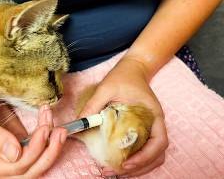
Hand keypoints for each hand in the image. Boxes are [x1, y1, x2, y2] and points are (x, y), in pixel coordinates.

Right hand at [0, 98, 66, 177]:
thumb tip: (14, 154)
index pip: (14, 168)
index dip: (32, 152)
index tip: (43, 130)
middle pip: (29, 171)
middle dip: (47, 153)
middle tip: (58, 132)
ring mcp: (9, 156)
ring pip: (36, 162)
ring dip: (51, 146)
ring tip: (59, 127)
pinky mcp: (18, 145)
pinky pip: (36, 147)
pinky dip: (46, 135)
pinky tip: (48, 118)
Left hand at [79, 56, 167, 176]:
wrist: (133, 70)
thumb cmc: (123, 77)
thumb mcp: (106, 88)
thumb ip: (94, 105)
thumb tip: (79, 123)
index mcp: (153, 114)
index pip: (159, 142)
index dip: (145, 157)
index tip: (126, 164)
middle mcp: (156, 124)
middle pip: (157, 154)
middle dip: (139, 168)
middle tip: (115, 172)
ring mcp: (151, 128)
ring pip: (153, 155)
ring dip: (138, 167)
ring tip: (116, 172)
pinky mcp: (143, 129)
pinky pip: (144, 149)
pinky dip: (135, 160)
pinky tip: (120, 162)